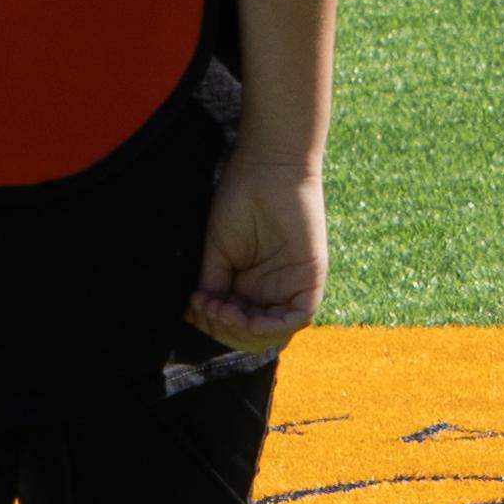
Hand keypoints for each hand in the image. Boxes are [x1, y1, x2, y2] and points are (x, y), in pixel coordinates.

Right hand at [190, 141, 326, 353]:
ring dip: (244, 332)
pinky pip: (299, 317)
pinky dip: (271, 326)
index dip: (213, 325)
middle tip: (205, 309)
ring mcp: (293, 285)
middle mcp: (273, 290)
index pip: (237, 325)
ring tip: (221, 310)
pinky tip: (245, 316)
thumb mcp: (218, 252)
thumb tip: (199, 315)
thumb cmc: (239, 199)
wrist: (266, 168)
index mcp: (251, 285)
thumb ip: (214, 285)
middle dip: (226, 331)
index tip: (192, 306)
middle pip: (255, 336)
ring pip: (276, 333)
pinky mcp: (310, 277)